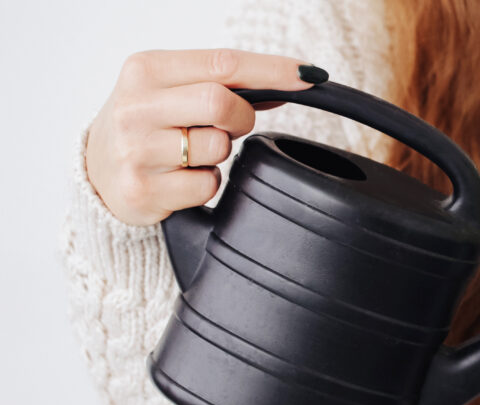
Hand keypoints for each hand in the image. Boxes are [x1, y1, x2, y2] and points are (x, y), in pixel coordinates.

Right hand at [84, 49, 325, 224]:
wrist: (95, 173)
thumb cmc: (145, 124)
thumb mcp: (171, 90)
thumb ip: (224, 83)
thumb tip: (291, 81)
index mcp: (146, 70)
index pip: (223, 63)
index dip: (273, 70)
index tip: (309, 76)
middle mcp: (136, 107)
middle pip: (223, 104)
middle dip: (242, 118)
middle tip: (231, 126)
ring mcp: (136, 150)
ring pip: (218, 148)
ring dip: (220, 153)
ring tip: (192, 152)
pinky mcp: (142, 190)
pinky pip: (208, 186)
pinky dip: (208, 183)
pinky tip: (183, 177)